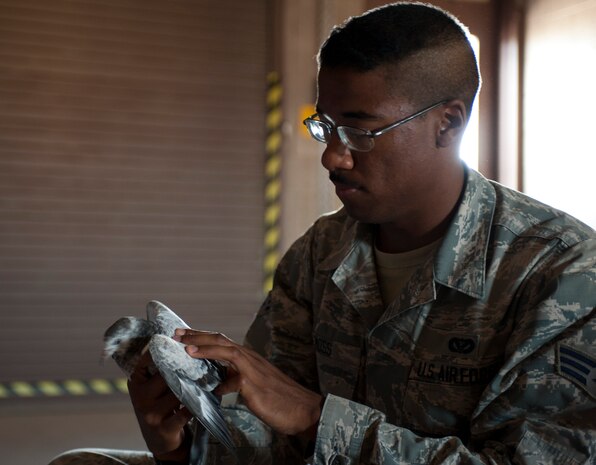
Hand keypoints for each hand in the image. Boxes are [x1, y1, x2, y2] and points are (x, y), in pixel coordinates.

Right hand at [128, 351, 192, 461]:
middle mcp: (139, 397)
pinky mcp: (164, 428)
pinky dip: (195, 405)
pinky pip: (184, 412)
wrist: (160, 440)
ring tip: (206, 378)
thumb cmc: (160, 405)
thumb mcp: (153, 387)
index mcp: (136, 382)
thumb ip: (160, 369)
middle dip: (184, 368)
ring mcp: (150, 414)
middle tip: (201, 359)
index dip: (164, 349)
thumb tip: (180, 341)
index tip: (182, 343)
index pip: (146, 360)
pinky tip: (203, 399)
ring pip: (177, 392)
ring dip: (193, 386)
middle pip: (165, 375)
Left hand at [175, 329, 321, 438]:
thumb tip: (218, 383)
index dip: (201, 336)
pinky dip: (221, 384)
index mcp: (249, 358)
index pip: (221, 342)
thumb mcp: (253, 386)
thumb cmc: (279, 400)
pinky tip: (212, 390)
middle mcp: (251, 359)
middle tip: (176, 333)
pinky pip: (234, 381)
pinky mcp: (255, 386)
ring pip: (227, 351)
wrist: (303, 410)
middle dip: (197, 335)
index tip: (183, 334)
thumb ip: (236, 380)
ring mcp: (254, 371)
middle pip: (221, 340)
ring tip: (186, 348)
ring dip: (205, 348)